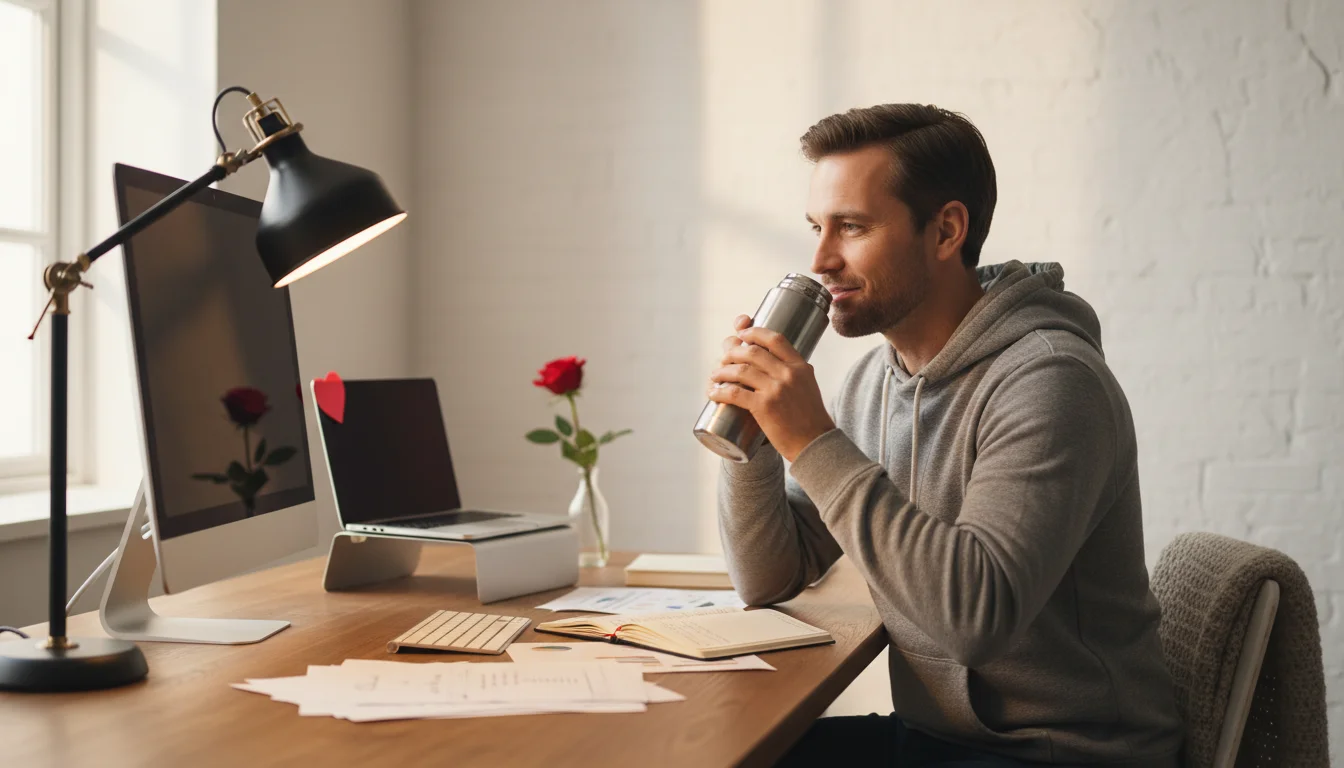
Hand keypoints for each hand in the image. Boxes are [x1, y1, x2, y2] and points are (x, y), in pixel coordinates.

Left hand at [707, 315, 834, 461]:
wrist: (815, 443)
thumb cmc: (811, 419)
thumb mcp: (809, 386)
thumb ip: (797, 373)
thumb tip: (786, 362)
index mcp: (800, 366)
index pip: (775, 339)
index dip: (754, 332)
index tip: (741, 334)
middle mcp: (788, 374)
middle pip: (752, 352)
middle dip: (732, 352)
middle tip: (723, 359)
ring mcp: (775, 389)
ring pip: (740, 370)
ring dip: (722, 371)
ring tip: (715, 376)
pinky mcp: (764, 406)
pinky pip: (735, 393)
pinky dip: (720, 391)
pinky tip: (713, 393)